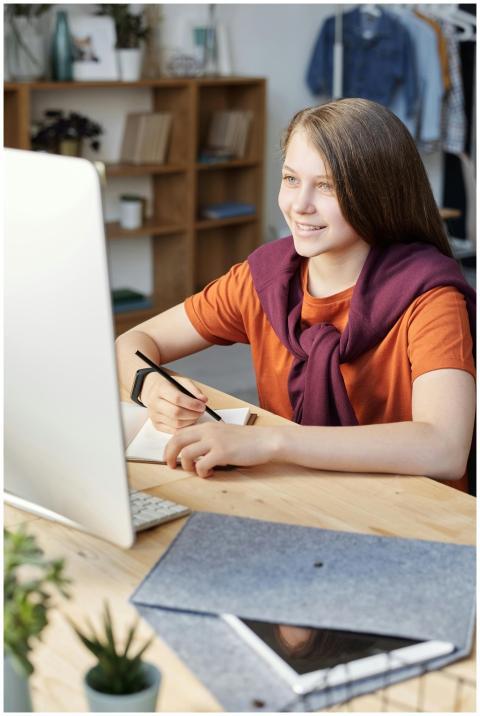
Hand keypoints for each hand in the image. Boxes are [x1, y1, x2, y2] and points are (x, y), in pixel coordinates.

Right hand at [140, 372, 207, 432]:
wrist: (155, 391)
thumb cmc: (171, 386)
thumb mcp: (182, 382)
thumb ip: (193, 389)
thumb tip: (203, 400)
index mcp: (160, 389)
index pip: (177, 399)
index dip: (192, 404)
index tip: (202, 405)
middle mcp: (154, 403)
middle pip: (176, 413)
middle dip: (193, 414)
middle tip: (201, 411)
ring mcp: (154, 416)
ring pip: (176, 424)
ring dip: (190, 421)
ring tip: (196, 415)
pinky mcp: (156, 425)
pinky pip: (174, 431)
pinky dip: (185, 427)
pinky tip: (189, 420)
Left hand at [164, 422, 278, 477]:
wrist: (266, 440)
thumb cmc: (248, 440)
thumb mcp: (224, 434)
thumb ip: (209, 439)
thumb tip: (195, 452)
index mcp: (208, 426)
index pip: (180, 433)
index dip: (170, 446)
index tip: (170, 456)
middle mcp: (208, 431)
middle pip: (177, 441)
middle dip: (169, 455)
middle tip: (171, 466)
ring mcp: (214, 441)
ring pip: (186, 454)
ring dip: (187, 466)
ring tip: (198, 471)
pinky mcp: (222, 453)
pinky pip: (201, 465)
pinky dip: (202, 473)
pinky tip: (211, 473)